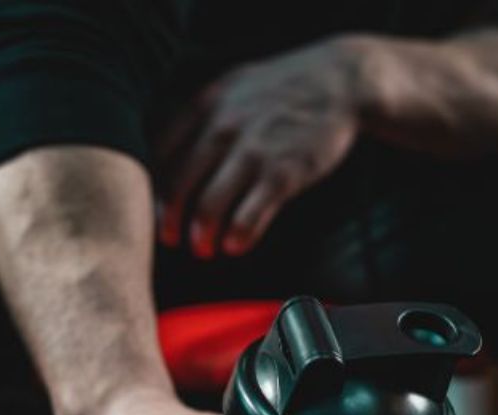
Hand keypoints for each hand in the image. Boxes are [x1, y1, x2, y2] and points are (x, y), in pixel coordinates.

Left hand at [156, 37, 367, 258]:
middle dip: (172, 221)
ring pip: (209, 206)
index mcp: (205, 105)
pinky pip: (249, 216)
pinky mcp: (282, 174)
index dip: (155, 190)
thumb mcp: (234, 85)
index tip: (160, 211)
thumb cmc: (286, 87)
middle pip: (179, 186)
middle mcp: (222, 128)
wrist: (341, 82)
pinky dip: (238, 237)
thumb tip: (172, 147)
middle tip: (174, 240)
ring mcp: (253, 152)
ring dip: (202, 236)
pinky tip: (236, 246)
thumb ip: (203, 114)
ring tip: (205, 249)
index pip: (161, 156)